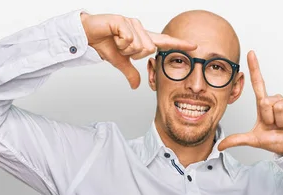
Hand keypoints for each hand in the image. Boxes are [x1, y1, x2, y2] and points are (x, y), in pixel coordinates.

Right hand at [80, 12, 196, 88]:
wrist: (87, 35)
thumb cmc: (104, 44)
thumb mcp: (120, 62)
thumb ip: (131, 73)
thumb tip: (136, 86)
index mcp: (142, 38)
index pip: (164, 42)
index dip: (179, 44)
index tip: (194, 46)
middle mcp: (140, 29)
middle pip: (148, 49)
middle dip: (132, 54)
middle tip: (121, 48)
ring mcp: (132, 23)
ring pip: (139, 45)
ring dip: (125, 48)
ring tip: (116, 41)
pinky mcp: (123, 21)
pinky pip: (129, 39)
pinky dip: (119, 42)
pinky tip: (113, 36)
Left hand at [218, 51, 282, 155]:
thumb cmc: (278, 142)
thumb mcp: (254, 140)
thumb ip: (237, 140)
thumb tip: (220, 146)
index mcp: (265, 105)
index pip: (258, 83)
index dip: (255, 68)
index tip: (251, 53)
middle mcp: (276, 100)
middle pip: (266, 102)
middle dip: (270, 118)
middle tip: (277, 126)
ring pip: (278, 106)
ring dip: (281, 120)